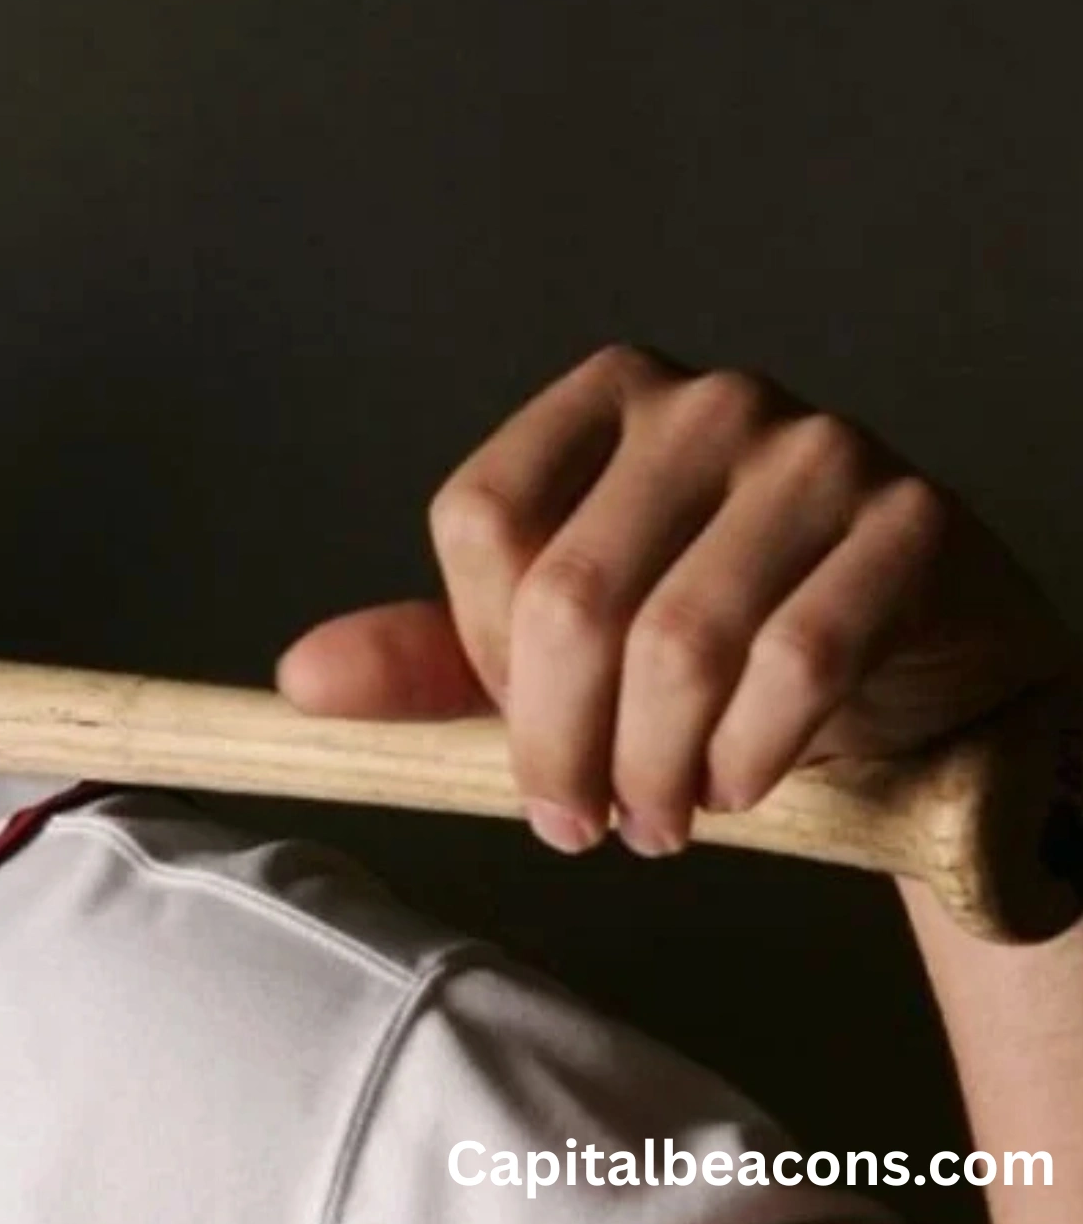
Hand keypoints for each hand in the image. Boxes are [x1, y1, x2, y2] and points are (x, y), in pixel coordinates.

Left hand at [277, 344, 1075, 857]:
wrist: (921, 668)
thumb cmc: (730, 643)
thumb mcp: (573, 647)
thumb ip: (437, 657)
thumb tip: (303, 679)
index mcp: (602, 399)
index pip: (479, 518)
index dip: (482, 654)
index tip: (524, 731)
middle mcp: (706, 402)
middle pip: (572, 591)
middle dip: (560, 740)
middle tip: (579, 824)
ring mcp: (815, 449)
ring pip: (682, 639)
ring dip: (653, 766)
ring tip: (657, 821)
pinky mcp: (910, 520)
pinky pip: (798, 661)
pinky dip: (748, 753)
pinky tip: (735, 787)